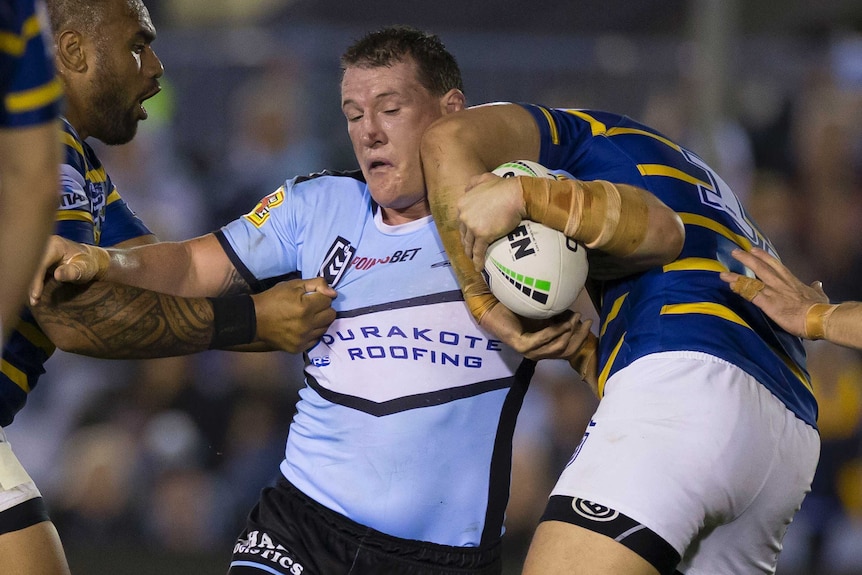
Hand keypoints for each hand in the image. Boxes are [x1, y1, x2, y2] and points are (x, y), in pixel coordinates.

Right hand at [30, 236, 109, 304]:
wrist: (90, 260)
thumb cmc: (88, 264)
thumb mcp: (84, 269)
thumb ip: (72, 272)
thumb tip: (57, 275)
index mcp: (55, 245)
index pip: (40, 262)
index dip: (36, 279)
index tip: (36, 294)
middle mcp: (45, 246)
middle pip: (31, 265)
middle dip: (30, 283)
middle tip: (34, 300)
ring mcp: (41, 252)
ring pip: (30, 269)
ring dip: (30, 285)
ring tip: (35, 301)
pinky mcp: (39, 260)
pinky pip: (32, 272)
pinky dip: (33, 283)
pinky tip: (35, 296)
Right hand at [252, 277, 336, 352]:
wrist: (254, 319)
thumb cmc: (274, 299)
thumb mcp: (293, 285)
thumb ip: (316, 284)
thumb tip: (333, 293)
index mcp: (306, 307)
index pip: (328, 300)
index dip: (321, 296)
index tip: (312, 297)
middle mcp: (307, 325)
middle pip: (331, 315)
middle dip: (324, 308)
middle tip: (312, 306)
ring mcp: (303, 338)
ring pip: (325, 328)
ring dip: (320, 321)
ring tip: (307, 317)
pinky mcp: (299, 348)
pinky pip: (316, 339)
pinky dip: (312, 333)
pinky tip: (303, 327)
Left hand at [458, 173, 525, 270]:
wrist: (515, 195)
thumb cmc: (503, 186)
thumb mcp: (484, 178)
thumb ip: (473, 183)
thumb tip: (468, 188)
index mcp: (462, 203)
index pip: (461, 220)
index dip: (464, 229)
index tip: (468, 235)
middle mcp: (464, 215)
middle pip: (463, 233)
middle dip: (466, 243)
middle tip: (469, 250)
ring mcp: (472, 226)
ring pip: (469, 244)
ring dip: (470, 254)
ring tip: (473, 260)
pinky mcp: (483, 236)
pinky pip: (478, 251)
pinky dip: (478, 261)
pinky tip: (479, 268)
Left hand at [479, 303, 593, 361]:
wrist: (493, 308)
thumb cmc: (517, 310)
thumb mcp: (543, 316)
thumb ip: (558, 319)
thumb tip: (576, 316)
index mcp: (543, 349)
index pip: (568, 350)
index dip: (581, 337)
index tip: (589, 322)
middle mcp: (538, 353)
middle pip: (566, 350)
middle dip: (579, 336)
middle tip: (587, 320)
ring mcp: (529, 351)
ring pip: (557, 347)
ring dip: (569, 332)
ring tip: (576, 318)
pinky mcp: (521, 345)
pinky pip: (543, 339)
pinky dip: (555, 331)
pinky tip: (563, 322)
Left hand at [720, 248, 828, 336]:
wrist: (820, 318)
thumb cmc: (821, 308)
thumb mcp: (820, 295)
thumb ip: (816, 288)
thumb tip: (818, 283)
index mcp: (792, 281)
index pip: (776, 265)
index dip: (764, 257)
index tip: (754, 249)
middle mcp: (780, 283)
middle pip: (761, 267)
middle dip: (747, 259)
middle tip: (735, 252)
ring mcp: (773, 292)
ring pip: (751, 281)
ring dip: (736, 277)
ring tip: (722, 273)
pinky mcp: (768, 303)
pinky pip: (751, 294)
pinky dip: (740, 289)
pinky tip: (730, 286)